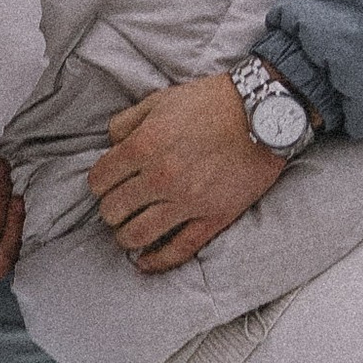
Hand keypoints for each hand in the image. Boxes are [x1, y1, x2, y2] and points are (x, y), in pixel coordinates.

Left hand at [88, 75, 285, 274]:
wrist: (263, 115)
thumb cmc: (212, 103)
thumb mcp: (161, 99)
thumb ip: (127, 122)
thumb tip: (111, 144)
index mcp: (143, 146)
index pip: (99, 181)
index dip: (99, 184)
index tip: (107, 185)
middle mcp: (160, 178)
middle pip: (113, 211)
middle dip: (111, 210)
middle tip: (119, 206)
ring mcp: (186, 202)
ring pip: (137, 235)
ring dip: (126, 237)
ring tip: (128, 232)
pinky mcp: (212, 218)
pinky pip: (179, 250)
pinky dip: (156, 262)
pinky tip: (145, 263)